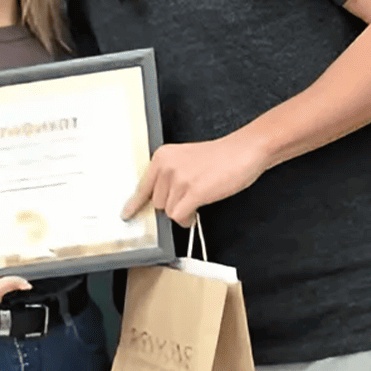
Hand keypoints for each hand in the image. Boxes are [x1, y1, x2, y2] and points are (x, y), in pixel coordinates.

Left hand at [122, 136, 266, 226]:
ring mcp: (179, 179)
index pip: (143, 186)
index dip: (136, 203)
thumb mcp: (185, 159)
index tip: (127, 214)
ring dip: (183, 212)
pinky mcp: (193, 192)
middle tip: (190, 197)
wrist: (243, 151)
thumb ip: (169, 176)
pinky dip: (187, 219)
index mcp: (162, 156)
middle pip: (157, 203)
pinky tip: (197, 211)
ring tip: (198, 199)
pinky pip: (179, 216)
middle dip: (172, 205)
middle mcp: (166, 166)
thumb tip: (158, 200)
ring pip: (168, 212)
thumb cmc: (219, 157)